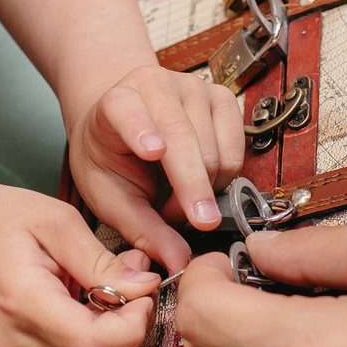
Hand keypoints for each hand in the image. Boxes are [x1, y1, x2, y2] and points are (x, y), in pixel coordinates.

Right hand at [0, 183, 159, 346]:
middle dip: (128, 317)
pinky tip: (79, 288)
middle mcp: (15, 339)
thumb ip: (101, 260)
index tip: (146, 288)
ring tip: (102, 272)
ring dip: (109, 318)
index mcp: (22, 302)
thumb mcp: (53, 220)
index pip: (93, 343)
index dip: (134, 323)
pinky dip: (86, 321)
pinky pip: (66, 345)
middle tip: (134, 271)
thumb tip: (146, 288)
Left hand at [68, 65, 247, 275]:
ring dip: (204, 189)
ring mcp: (193, 88)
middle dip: (193, 187)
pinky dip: (225, 177)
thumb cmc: (111, 158)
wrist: (122, 121)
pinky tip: (199, 186)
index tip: (152, 151)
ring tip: (177, 204)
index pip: (125, 109)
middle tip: (197, 226)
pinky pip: (237, 147)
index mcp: (114, 101)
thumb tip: (178, 261)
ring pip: (215, 148)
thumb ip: (141, 229)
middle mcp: (155, 85)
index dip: (139, 127)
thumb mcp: (110, 197)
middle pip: (183, 137)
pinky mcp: (222, 97)